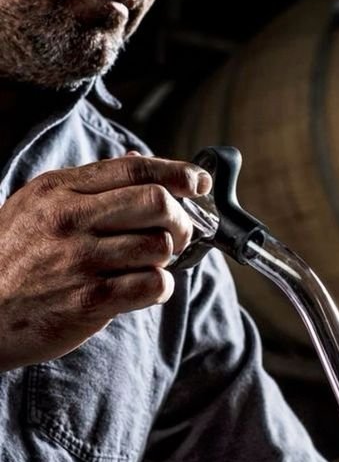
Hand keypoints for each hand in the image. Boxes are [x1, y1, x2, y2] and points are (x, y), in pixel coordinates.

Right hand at [0, 155, 210, 370]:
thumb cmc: (14, 258)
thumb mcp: (38, 207)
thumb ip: (89, 185)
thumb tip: (138, 161)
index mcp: (60, 190)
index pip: (134, 169)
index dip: (177, 173)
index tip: (198, 182)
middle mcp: (71, 219)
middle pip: (156, 202)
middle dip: (181, 218)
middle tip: (178, 233)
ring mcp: (81, 260)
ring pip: (160, 246)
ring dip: (167, 258)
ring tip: (150, 265)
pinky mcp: (91, 300)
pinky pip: (153, 285)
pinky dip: (160, 288)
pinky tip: (144, 289)